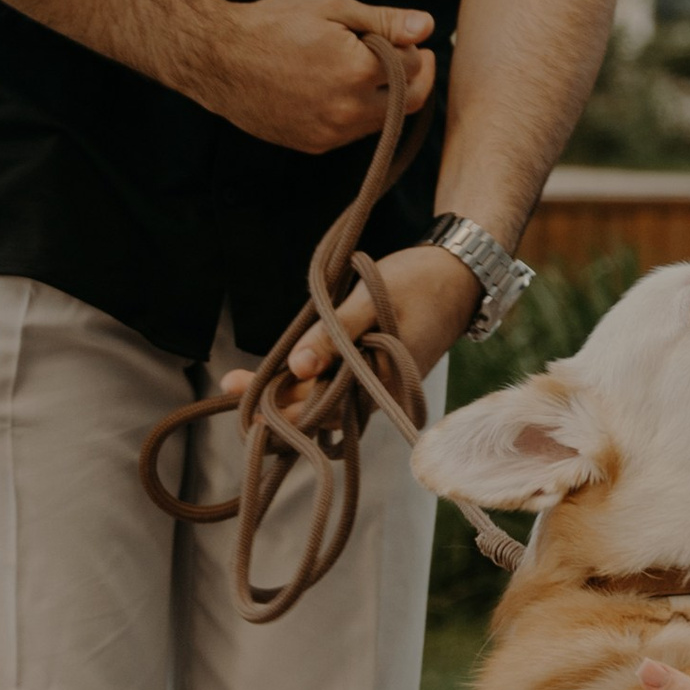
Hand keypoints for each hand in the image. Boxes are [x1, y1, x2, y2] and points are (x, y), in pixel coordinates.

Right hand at [192, 0, 436, 153]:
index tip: (408, 39)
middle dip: (418, 80)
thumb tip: (426, 26)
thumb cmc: (272, 24)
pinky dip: (360, 113)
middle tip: (412, 59)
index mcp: (357, 71)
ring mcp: (330, 132)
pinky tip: (345, 89)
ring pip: (383, 122)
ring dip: (389, 98)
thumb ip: (384, 21)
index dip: (414, 50)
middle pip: (408, 103)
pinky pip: (354, 133)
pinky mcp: (313, 144)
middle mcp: (348, 109)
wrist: (217, 58)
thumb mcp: (332, 8)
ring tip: (372, 70)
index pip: (412, 68)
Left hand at [225, 244, 482, 417]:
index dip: (283, 413)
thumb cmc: (419, 284)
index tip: (247, 407)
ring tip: (238, 382)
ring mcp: (375, 384)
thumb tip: (297, 369)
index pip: (323, 414)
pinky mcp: (372, 371)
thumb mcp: (373, 302)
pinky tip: (277, 371)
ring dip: (285, 391)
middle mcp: (378, 395)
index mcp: (382, 386)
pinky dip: (305, 379)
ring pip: (323, 398)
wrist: (459, 276)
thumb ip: (334, 336)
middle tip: (230, 386)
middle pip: (318, 411)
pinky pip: (334, 384)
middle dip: (274, 403)